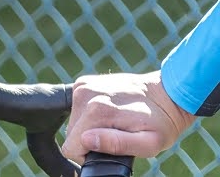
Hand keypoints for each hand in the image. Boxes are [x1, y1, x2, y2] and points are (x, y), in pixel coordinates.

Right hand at [61, 70, 196, 160]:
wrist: (167, 93)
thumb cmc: (162, 123)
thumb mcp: (148, 144)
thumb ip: (116, 144)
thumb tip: (86, 140)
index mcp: (96, 110)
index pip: (71, 147)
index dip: (88, 156)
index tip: (109, 149)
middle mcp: (85, 94)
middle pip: (71, 133)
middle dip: (90, 140)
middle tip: (117, 135)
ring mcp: (83, 85)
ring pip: (74, 121)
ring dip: (90, 127)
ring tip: (115, 123)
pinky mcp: (83, 82)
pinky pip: (77, 108)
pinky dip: (89, 113)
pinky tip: (110, 112)